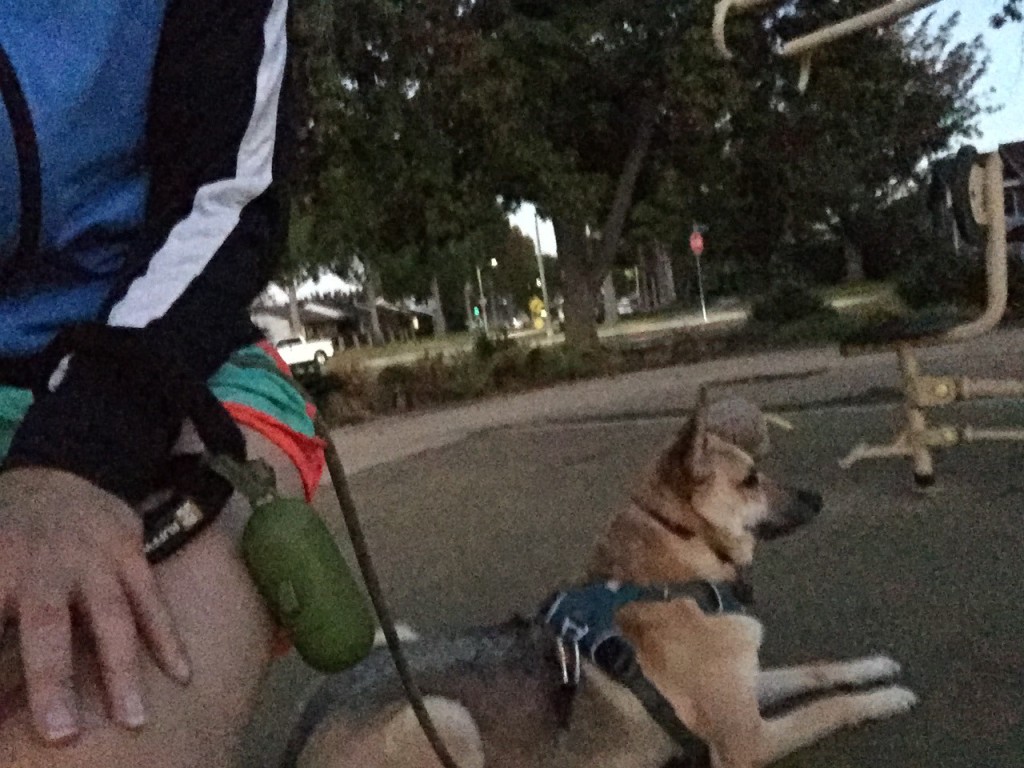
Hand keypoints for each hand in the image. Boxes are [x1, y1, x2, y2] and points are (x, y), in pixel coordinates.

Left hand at [0, 468, 190, 742]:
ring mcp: (94, 556)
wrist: (54, 477)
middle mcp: (45, 562)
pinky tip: (182, 673)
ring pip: (111, 616)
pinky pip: (152, 599)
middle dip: (53, 678)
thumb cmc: (7, 540)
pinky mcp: (131, 551)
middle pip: (48, 624)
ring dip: (122, 668)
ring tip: (133, 718)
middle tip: (61, 733)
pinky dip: (167, 637)